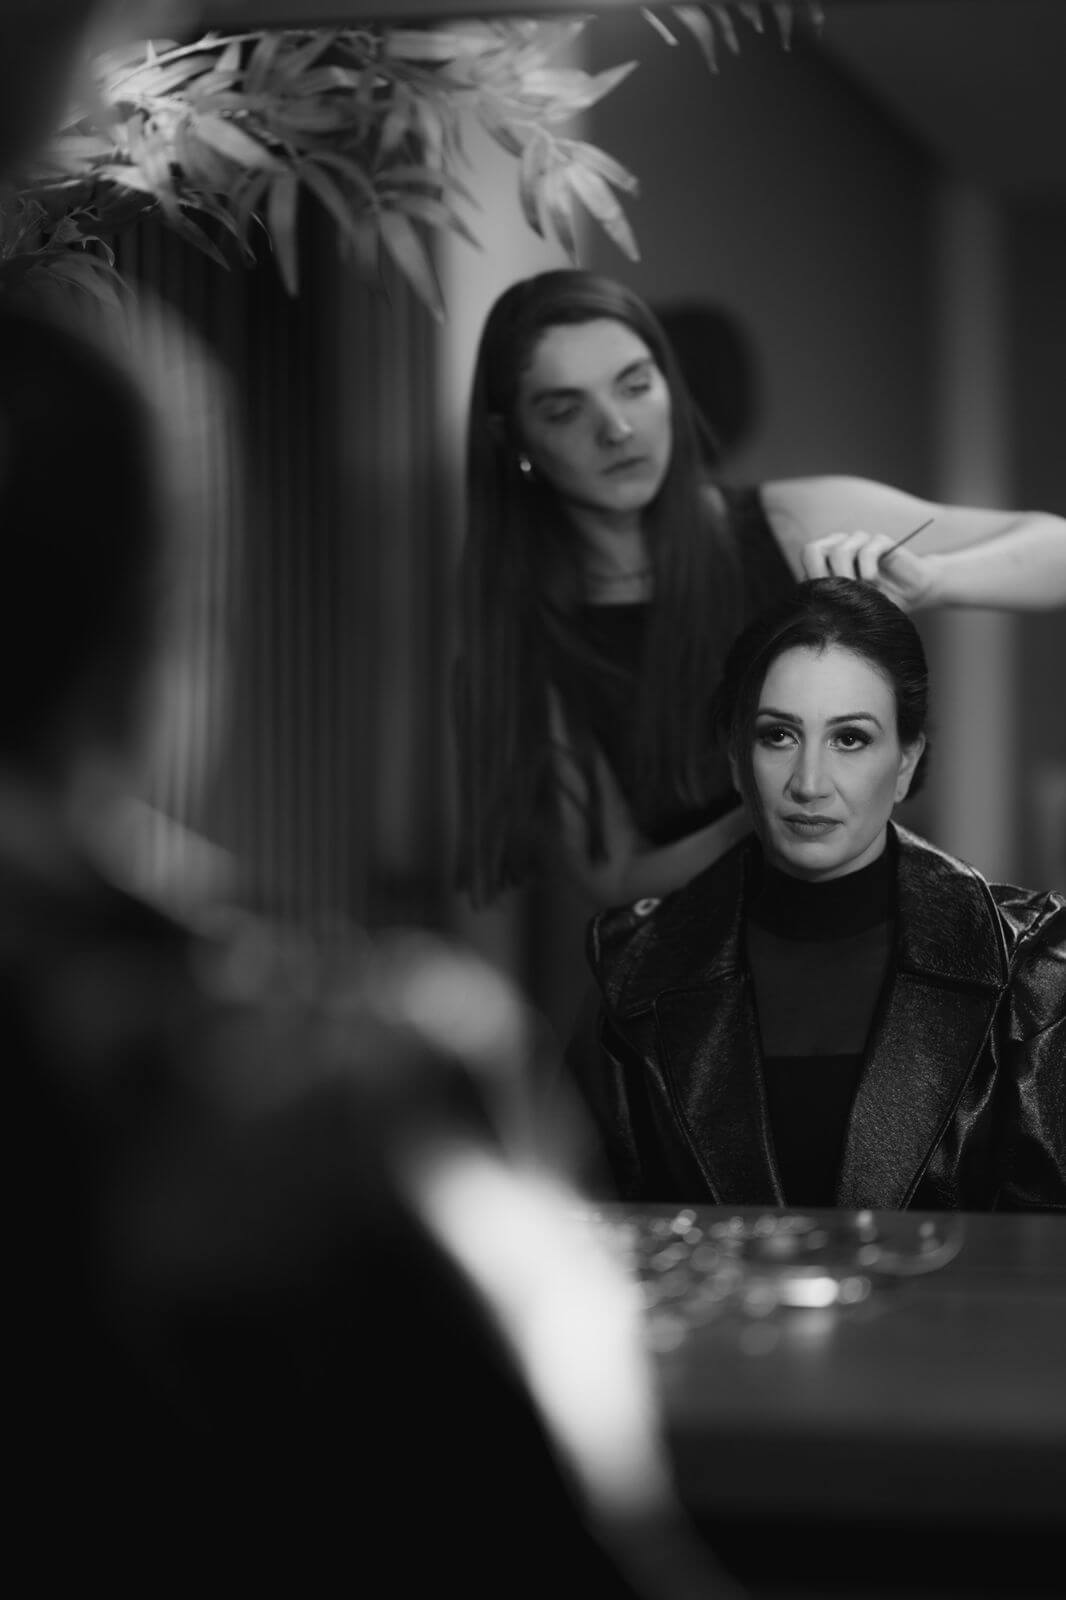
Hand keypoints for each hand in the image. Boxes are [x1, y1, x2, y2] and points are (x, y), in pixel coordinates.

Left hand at [798, 530, 939, 610]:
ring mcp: (860, 541)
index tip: (829, 598)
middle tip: (840, 593)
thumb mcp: (847, 602)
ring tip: (861, 592)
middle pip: (815, 548)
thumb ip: (827, 595)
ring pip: (840, 552)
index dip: (814, 576)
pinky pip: (867, 550)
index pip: (809, 554)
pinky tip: (873, 583)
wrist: (910, 594)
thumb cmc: (875, 599)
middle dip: (824, 575)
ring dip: (849, 578)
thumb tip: (807, 597)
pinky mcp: (881, 541)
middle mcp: (841, 545)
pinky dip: (867, 571)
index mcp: (827, 556)